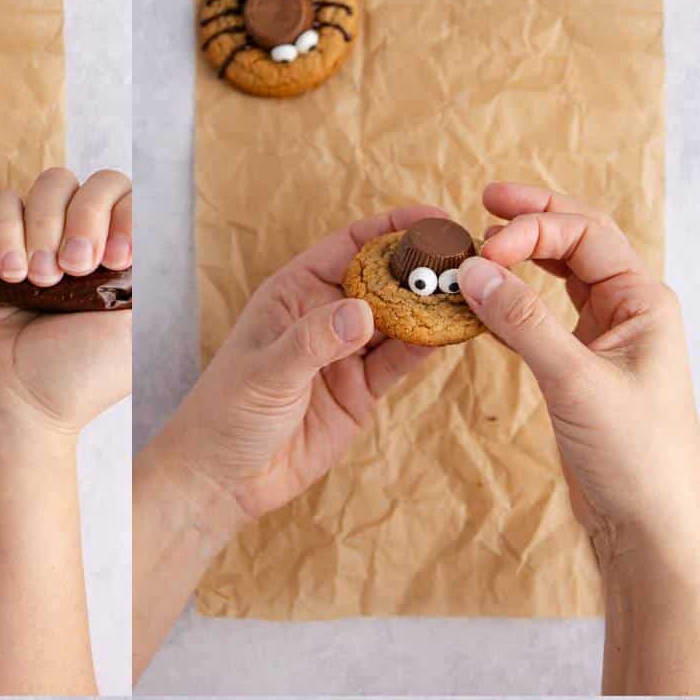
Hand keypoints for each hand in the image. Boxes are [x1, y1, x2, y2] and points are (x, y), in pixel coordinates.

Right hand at [0, 167, 131, 437]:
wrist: (12, 404)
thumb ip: (154, 269)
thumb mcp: (137, 327)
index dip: (128, 215)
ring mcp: (38, 241)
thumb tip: (155, 217)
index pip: (136, 201)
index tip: (119, 258)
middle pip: (96, 183)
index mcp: (123, 263)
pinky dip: (5, 232)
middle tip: (75, 269)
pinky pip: (1, 204)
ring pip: (50, 185)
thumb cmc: (77, 377)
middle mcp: (83, 246)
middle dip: (87, 218)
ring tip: (40, 281)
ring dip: (46, 229)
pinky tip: (10, 275)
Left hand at [153, 205, 439, 525]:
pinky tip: (457, 331)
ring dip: (434, 305)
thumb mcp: (267, 372)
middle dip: (426, 265)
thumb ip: (315, 341)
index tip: (437, 219)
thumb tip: (364, 313)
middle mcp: (325, 314)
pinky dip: (430, 345)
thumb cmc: (227, 414)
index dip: (395, 227)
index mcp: (295, 291)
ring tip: (475, 293)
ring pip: (401, 318)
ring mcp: (347, 352)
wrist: (224, 479)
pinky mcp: (362, 390)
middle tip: (470, 258)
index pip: (352, 244)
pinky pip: (402, 360)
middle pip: (385, 277)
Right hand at [457, 182, 699, 564]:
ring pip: (560, 280)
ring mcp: (604, 342)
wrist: (647, 526)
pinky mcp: (580, 374)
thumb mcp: (575, 382)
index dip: (532, 229)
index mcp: (644, 301)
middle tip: (483, 202)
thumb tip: (476, 272)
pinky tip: (484, 304)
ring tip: (480, 245)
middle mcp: (628, 313)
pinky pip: (543, 322)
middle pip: (577, 244)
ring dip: (523, 260)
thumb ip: (523, 324)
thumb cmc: (636, 457)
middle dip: (533, 220)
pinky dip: (512, 308)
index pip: (585, 236)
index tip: (483, 247)